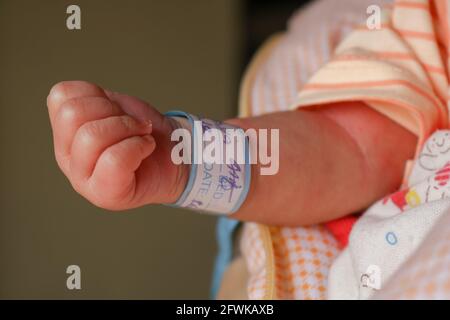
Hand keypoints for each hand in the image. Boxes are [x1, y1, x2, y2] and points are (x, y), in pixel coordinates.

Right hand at [47, 81, 187, 209]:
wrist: (176, 154)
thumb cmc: (144, 131)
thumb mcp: (115, 105)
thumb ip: (88, 99)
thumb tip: (80, 98)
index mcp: (64, 132)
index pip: (61, 96)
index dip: (97, 94)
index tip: (116, 109)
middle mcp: (67, 157)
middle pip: (72, 114)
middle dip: (113, 112)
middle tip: (133, 124)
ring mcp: (82, 179)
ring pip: (91, 136)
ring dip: (128, 128)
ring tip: (141, 135)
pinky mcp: (105, 195)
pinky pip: (114, 160)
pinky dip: (138, 146)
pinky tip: (145, 148)